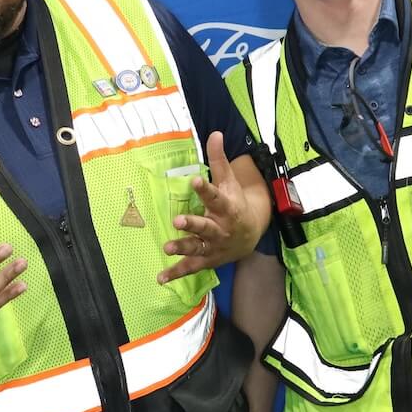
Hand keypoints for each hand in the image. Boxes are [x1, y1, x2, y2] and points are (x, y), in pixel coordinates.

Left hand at [159, 132, 257, 284]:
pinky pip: (191, 267)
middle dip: (193, 225)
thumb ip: (219, 160)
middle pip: (206, 227)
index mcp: (227, 208)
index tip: (195, 181)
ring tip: (167, 247)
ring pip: (197, 248)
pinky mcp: (207, 260)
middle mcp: (220, 229)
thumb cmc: (234, 204)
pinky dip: (176, 273)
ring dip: (183, 248)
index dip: (205, 190)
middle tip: (178, 221)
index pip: (216, 197)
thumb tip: (215, 133)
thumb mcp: (230, 182)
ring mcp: (213, 247)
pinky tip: (161, 278)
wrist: (250, 235)